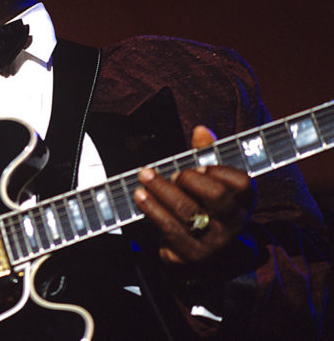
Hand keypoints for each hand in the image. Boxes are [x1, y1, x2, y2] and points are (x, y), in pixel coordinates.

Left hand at [134, 126, 253, 264]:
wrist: (207, 255)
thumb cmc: (206, 206)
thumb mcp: (211, 181)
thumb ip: (207, 154)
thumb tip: (200, 130)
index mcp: (244, 201)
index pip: (241, 182)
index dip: (217, 170)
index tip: (198, 166)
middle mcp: (233, 223)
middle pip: (216, 196)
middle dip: (189, 179)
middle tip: (174, 174)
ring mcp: (213, 241)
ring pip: (187, 212)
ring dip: (161, 189)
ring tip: (144, 176)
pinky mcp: (190, 254)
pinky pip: (169, 229)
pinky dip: (151, 208)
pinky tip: (140, 195)